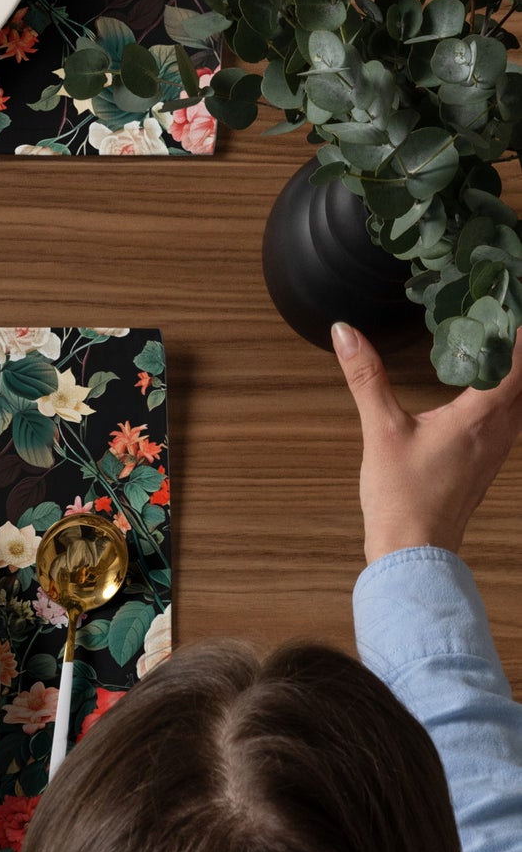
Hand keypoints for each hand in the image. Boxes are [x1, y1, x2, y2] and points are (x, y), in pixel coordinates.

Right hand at [332, 322, 521, 563]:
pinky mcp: (488, 461)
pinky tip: (483, 389)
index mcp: (482, 414)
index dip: (516, 327)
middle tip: (497, 314)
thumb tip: (345, 333)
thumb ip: (366, 378)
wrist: (413, 551)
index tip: (504, 300)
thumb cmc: (402, 498)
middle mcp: (501, 428)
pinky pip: (511, 415)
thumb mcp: (380, 431)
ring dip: (514, 369)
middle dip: (516, 345)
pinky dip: (506, 393)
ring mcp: (499, 446)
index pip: (519, 357)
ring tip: (494, 343)